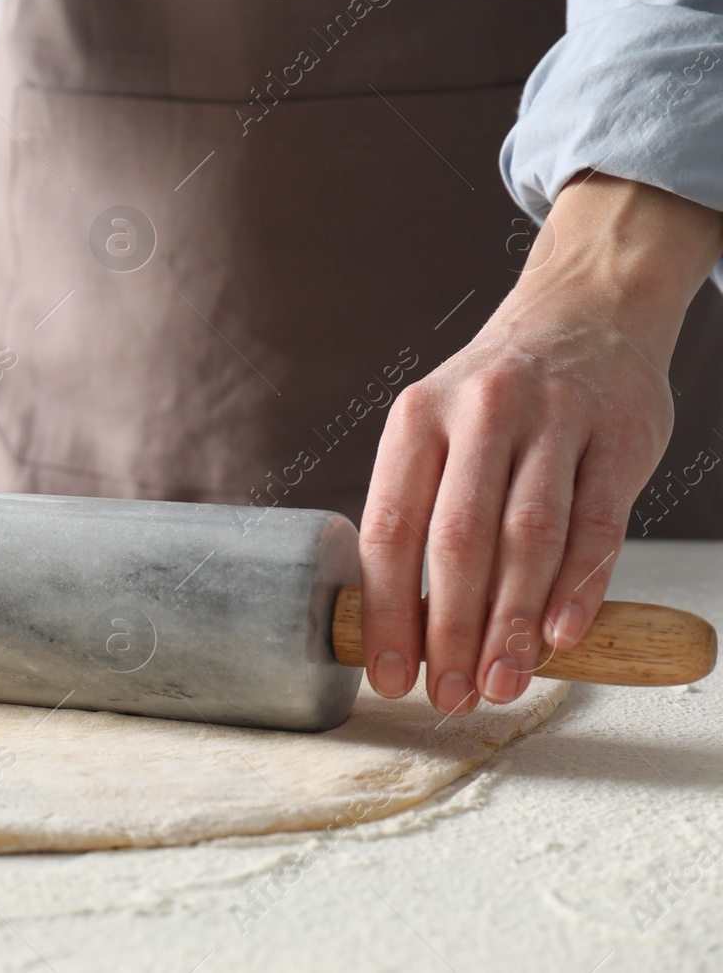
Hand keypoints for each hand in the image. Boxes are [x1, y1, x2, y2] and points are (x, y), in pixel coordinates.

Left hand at [359, 174, 722, 714]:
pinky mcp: (619, 436)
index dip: (387, 610)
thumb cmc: (495, 399)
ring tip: (500, 683)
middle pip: (457, 540)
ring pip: (527, 536)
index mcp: (415, 420)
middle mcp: (477, 414)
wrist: (584, 312)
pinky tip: (561, 635)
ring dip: (512, 622)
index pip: (391, 528)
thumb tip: (399, 624)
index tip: (388, 673)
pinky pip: (596, 522)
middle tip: (449, 695)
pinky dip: (578, 585)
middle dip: (450, 629)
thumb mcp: (437, 430)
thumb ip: (422, 512)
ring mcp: (553, 422)